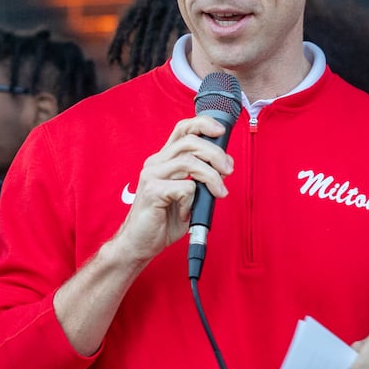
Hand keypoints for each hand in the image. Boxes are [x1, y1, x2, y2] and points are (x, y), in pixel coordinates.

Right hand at [52, 116, 233, 357]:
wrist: (140, 244)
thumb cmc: (164, 220)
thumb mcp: (188, 195)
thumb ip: (202, 179)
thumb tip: (224, 168)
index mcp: (164, 160)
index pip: (182, 129)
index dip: (203, 124)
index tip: (221, 131)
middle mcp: (156, 163)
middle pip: (190, 142)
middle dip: (216, 153)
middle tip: (228, 171)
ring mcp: (151, 176)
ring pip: (189, 162)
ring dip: (211, 176)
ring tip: (220, 193)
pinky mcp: (152, 192)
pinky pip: (184, 187)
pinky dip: (193, 200)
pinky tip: (188, 212)